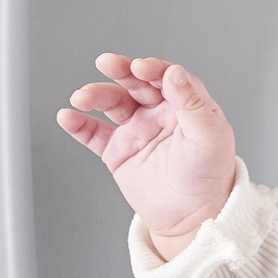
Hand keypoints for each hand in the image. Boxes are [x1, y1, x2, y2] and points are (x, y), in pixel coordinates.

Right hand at [57, 55, 236, 259]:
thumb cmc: (209, 173)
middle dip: (122, 71)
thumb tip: (176, 72)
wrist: (193, 215)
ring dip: (97, 96)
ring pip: (114, 104)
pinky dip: (80, 125)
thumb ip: (193, 103)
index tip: (141, 67)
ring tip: (83, 96)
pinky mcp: (118, 152)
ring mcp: (137, 129)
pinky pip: (95, 135)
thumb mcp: (210, 135)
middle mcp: (160, 111)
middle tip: (107, 63)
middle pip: (137, 84)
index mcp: (186, 103)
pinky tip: (68, 117)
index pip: (167, 77)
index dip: (154, 69)